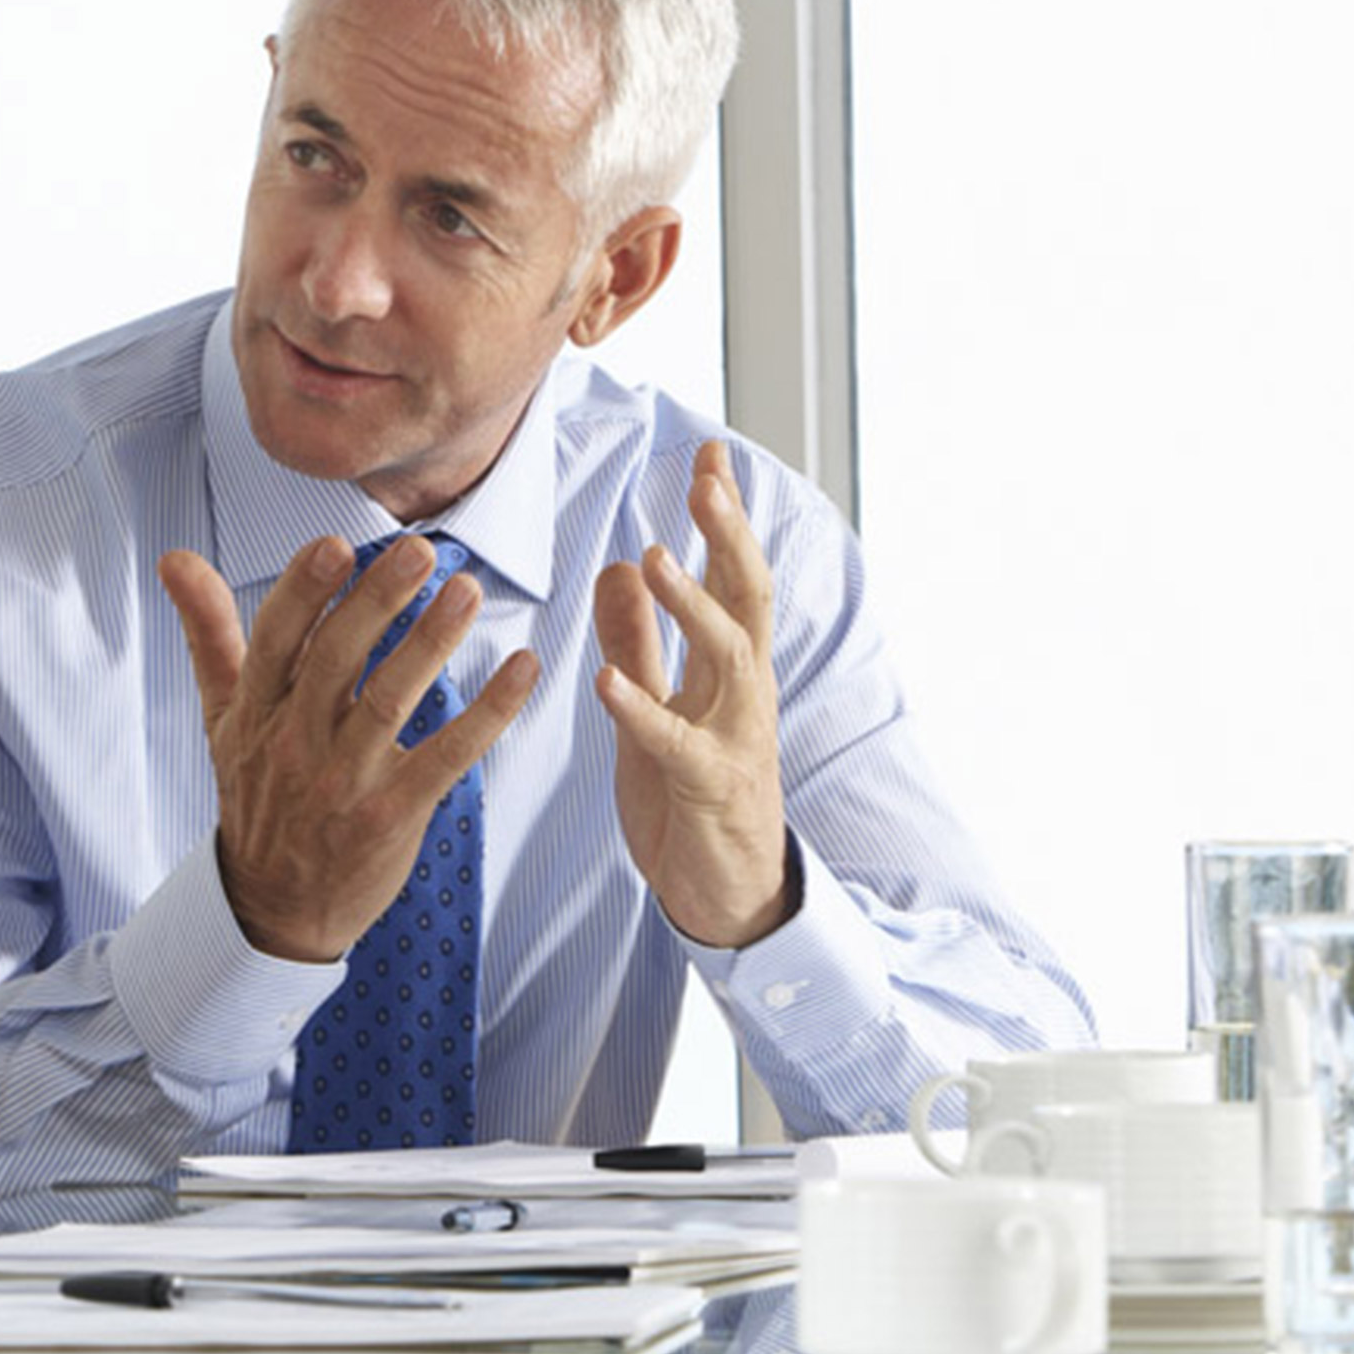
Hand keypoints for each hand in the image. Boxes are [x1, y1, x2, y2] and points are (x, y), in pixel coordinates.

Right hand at [163, 537, 542, 961]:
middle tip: (420, 551)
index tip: (335, 545)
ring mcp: (346, 779)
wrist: (273, 907)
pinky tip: (524, 668)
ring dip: (432, 642)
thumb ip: (208, 632)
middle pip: (335, 659)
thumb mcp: (222, 715)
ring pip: (391, 699)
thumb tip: (174, 558)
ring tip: (466, 591)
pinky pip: (448, 754)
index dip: (304, 592)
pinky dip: (490, 712)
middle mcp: (296, 741)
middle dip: (378, 601)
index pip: (275, 639)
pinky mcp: (393, 813)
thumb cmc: (257, 795)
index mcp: (257, 709)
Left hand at [592, 447, 795, 947]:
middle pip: (748, 599)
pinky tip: (605, 683)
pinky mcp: (710, 790)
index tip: (710, 454)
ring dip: (692, 607)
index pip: (734, 576)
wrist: (727, 899)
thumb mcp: (658, 707)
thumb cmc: (693, 801)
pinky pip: (677, 744)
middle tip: (707, 480)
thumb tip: (618, 562)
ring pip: (729, 658)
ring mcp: (735, 739)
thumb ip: (638, 641)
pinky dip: (642, 710)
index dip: (724, 518)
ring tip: (655, 560)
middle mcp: (745, 694)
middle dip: (729, 537)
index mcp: (732, 671)